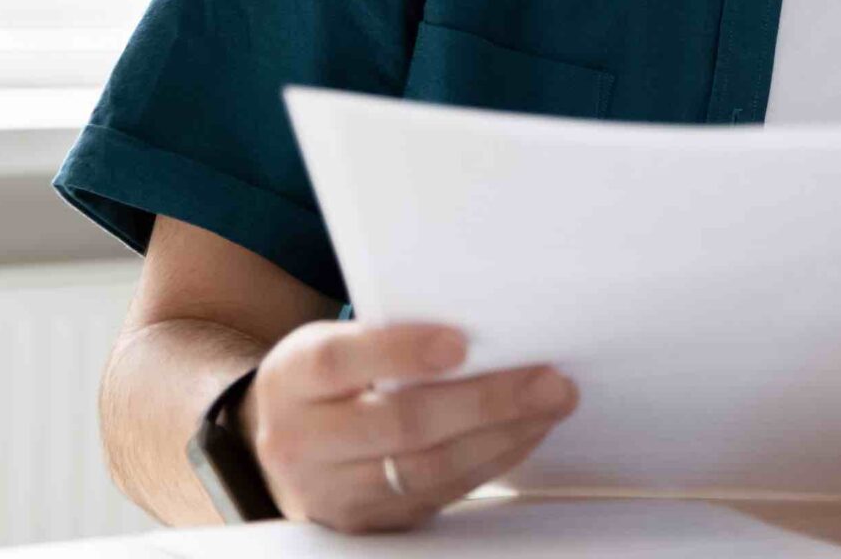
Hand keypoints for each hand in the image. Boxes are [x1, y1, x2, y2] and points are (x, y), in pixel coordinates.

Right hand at [241, 321, 577, 532]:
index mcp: (289, 380)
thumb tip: (482, 318)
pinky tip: (525, 431)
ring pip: (428, 469)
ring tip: (550, 403)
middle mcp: (301, 443)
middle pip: (398, 425)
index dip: (399, 352)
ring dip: (502, 435)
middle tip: (547, 380)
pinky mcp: (372, 522)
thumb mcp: (335, 344)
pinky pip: (441, 493)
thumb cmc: (331, 379)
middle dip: (484, 401)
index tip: (459, 343)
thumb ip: (387, 333)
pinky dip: (492, 459)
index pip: (337, 363)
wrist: (293, 448)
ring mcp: (335, 492)